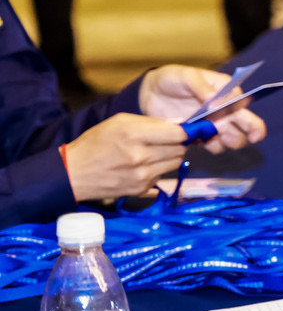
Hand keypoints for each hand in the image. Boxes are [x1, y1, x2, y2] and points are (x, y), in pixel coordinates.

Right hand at [62, 113, 190, 199]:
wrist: (73, 174)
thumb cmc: (96, 143)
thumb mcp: (120, 122)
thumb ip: (151, 121)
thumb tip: (179, 123)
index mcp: (134, 134)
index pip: (178, 134)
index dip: (182, 131)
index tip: (179, 130)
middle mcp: (140, 156)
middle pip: (180, 149)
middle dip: (177, 144)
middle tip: (166, 141)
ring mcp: (141, 175)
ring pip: (175, 163)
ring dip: (170, 157)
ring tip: (154, 152)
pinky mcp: (140, 189)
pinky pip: (163, 176)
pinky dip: (159, 170)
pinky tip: (144, 166)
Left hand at [138, 65, 266, 153]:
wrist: (150, 94)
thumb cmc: (172, 79)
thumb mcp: (186, 76)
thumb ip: (201, 87)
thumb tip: (216, 104)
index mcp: (226, 89)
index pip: (242, 102)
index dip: (243, 111)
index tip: (228, 116)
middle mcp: (225, 108)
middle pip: (248, 123)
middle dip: (253, 132)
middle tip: (250, 138)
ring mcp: (215, 124)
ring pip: (234, 138)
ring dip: (228, 142)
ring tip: (211, 137)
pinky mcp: (202, 136)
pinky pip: (214, 146)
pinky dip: (210, 147)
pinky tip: (198, 141)